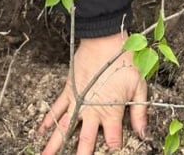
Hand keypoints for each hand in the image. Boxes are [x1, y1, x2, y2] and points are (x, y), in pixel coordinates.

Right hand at [39, 33, 147, 154]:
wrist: (104, 40)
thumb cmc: (124, 60)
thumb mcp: (139, 86)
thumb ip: (140, 112)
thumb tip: (143, 133)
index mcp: (111, 112)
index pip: (112, 140)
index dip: (113, 147)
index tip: (113, 148)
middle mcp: (92, 111)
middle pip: (85, 142)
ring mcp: (78, 101)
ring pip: (65, 128)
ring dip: (55, 145)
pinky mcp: (68, 90)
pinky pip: (56, 108)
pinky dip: (48, 120)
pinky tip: (40, 132)